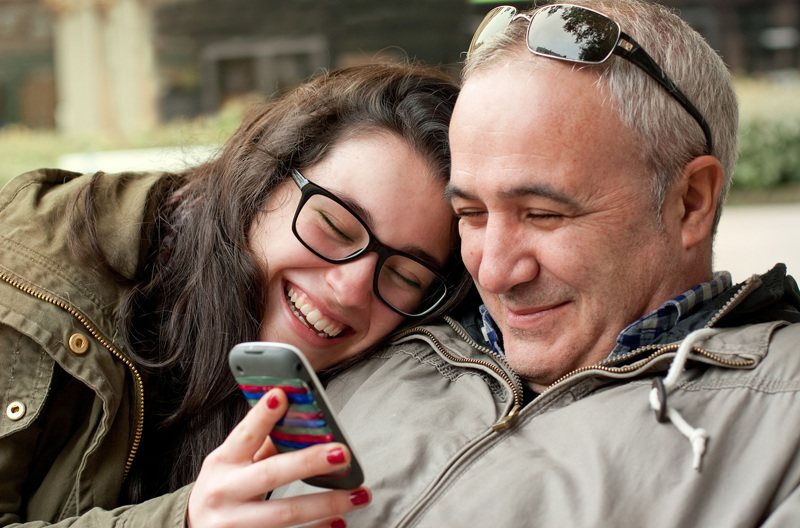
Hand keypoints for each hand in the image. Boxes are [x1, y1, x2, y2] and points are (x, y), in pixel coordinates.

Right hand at [188, 388, 370, 527]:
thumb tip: (301, 417)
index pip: (244, 434)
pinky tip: (340, 522)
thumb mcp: (231, 464)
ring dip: (327, 504)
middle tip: (343, 453)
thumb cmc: (222, 489)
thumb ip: (261, 443)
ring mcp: (233, 523)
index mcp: (221, 462)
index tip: (283, 395)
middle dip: (309, 462)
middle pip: (271, 475)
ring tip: (359, 494)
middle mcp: (224, 492)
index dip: (262, 415)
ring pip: (285, 514)